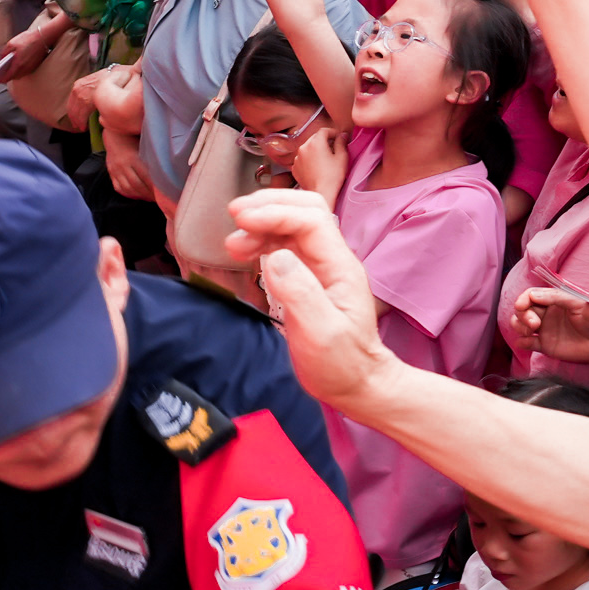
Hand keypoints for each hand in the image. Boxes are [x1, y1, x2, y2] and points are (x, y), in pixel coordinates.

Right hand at [229, 188, 396, 411]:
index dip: (276, 212)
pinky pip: (282, 246)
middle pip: (305, 210)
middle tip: (235, 214)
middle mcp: (331, 260)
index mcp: (341, 267)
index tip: (242, 219)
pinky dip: (261, 242)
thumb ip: (300, 293)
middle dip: (270, 205)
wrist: (356, 384)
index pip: (311, 220)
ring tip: (233, 243)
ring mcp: (319, 267)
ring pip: (291, 226)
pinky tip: (243, 251)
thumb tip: (274, 257)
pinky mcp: (304, 279)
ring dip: (261, 224)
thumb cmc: (341, 364)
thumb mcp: (321, 334)